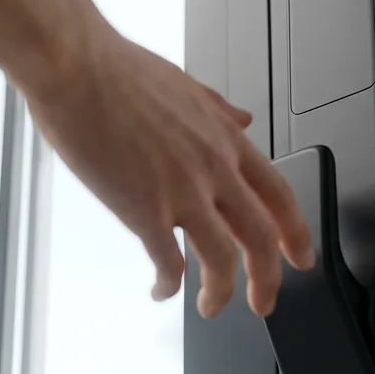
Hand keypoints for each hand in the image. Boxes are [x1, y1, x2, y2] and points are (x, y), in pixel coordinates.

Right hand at [24, 25, 314, 317]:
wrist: (74, 66)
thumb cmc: (117, 71)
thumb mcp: (185, 85)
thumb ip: (219, 109)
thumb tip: (243, 119)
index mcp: (224, 139)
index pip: (278, 195)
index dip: (296, 232)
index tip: (299, 256)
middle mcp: (212, 167)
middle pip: (261, 237)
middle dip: (267, 279)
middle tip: (264, 301)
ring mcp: (181, 191)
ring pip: (222, 259)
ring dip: (221, 293)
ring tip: (211, 308)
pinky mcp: (144, 209)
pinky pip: (168, 263)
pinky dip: (169, 285)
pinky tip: (160, 289)